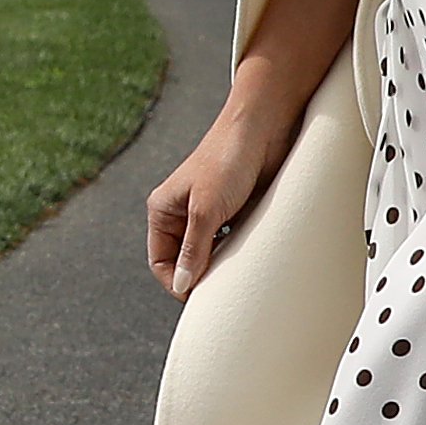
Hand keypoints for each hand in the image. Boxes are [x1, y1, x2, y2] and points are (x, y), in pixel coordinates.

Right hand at [146, 97, 303, 299]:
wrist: (264, 127)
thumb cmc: (228, 160)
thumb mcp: (206, 211)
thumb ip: (193, 250)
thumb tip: (181, 285)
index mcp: (163, 210)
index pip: (161, 261)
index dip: (176, 281)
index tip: (199, 297)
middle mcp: (182, 213)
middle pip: (184, 260)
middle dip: (199, 276)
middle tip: (220, 291)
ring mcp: (210, 212)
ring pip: (209, 253)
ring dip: (221, 264)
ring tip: (236, 271)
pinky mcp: (235, 210)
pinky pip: (232, 242)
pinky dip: (238, 252)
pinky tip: (249, 254)